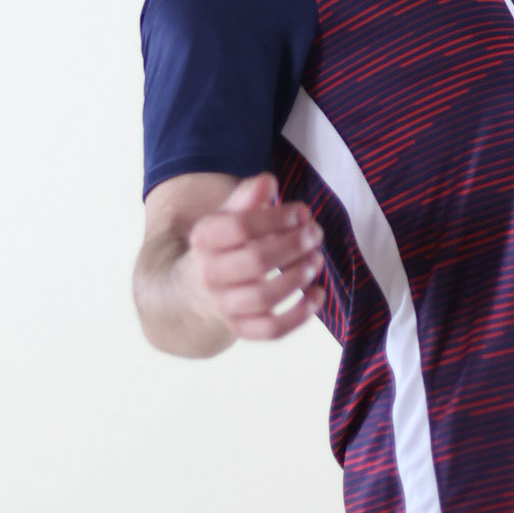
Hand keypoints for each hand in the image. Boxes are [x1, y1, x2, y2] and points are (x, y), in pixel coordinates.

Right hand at [185, 173, 325, 339]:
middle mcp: (209, 274)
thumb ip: (247, 197)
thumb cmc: (225, 245)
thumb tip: (268, 182)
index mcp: (204, 240)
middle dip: (292, 245)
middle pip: (255, 261)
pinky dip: (299, 316)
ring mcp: (224, 305)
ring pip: (264, 297)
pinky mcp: (241, 329)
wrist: (195, 289)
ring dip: (297, 278)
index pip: (239, 227)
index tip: (300, 212)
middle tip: (315, 233)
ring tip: (316, 260)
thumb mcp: (228, 216)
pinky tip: (318, 294)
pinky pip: (271, 330)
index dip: (275, 218)